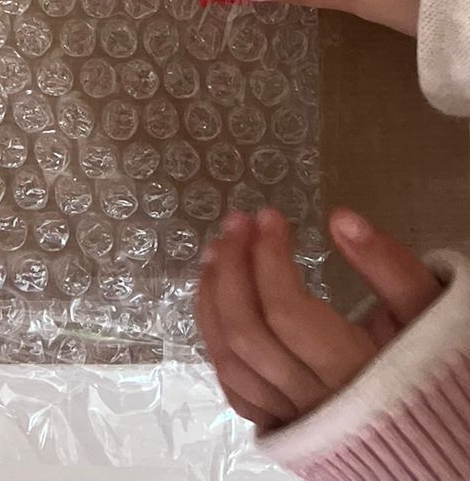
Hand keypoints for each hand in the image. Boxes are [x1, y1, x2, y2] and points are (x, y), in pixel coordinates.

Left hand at [198, 207, 441, 431]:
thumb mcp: (428, 312)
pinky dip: (216, 340)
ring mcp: (292, 420)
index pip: (287, 313)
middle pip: (248, 335)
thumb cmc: (431, 363)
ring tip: (217, 251)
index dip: (269, 257)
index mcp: (355, 376)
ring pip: (230, 363)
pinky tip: (216, 301)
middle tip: (238, 223)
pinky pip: (234, 387)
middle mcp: (315, 404)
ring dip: (213, 300)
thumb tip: (341, 219)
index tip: (270, 216)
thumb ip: (391, 268)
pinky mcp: (280, 428)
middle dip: (232, 269)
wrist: (436, 432)